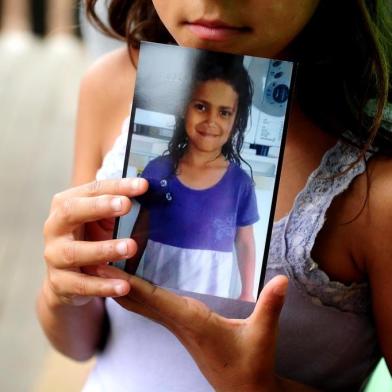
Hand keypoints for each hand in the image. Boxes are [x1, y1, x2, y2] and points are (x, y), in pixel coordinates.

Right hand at [42, 178, 147, 307]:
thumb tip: (150, 194)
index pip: (92, 189)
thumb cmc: (91, 239)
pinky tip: (124, 285)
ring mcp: (54, 255)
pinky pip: (81, 284)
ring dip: (104, 249)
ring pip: (75, 252)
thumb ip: (119, 208)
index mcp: (66, 204)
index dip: (118, 186)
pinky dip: (103, 285)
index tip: (143, 185)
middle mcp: (55, 227)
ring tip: (131, 248)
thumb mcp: (104, 221)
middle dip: (99, 206)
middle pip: (71, 211)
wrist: (68, 278)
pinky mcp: (59, 282)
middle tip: (127, 205)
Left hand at [96, 265, 287, 391]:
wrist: (244, 391)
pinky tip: (130, 283)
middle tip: (92, 257)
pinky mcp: (181, 325)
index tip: (104, 266)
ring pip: (140, 303)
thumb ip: (270, 305)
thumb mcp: (262, 335)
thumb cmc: (251, 364)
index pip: (152, 298)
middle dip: (113, 280)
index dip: (126, 282)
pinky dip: (136, 293)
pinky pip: (151, 306)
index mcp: (192, 320)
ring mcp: (177, 325)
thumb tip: (282, 279)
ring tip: (104, 264)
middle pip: (137, 299)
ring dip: (121, 285)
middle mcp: (178, 321)